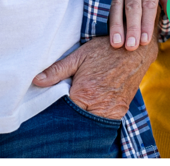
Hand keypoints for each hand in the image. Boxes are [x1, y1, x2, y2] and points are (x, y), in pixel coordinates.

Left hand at [32, 34, 157, 119]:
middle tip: (73, 94)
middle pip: (77, 118)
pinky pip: (105, 119)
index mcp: (84, 93)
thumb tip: (36, 81)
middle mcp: (97, 106)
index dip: (59, 104)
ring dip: (85, 113)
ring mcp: (111, 111)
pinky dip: (98, 114)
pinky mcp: (120, 111)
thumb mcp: (79, 56)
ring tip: (84, 97)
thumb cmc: (105, 49)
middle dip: (72, 110)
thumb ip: (57, 70)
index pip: (63, 110)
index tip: (60, 95)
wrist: (134, 49)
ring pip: (91, 121)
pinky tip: (94, 101)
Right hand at [109, 0, 169, 50]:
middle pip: (133, 6)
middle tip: (131, 47)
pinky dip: (106, 17)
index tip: (146, 40)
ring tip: (117, 43)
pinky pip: (106, 2)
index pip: (150, 3)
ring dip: (116, 26)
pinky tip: (105, 31)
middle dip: (132, 28)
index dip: (147, 22)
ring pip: (117, 5)